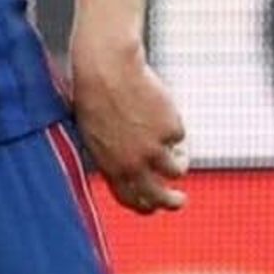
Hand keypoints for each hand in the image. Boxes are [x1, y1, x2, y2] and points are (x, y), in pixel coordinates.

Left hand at [69, 38, 187, 214]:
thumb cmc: (94, 94)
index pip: (131, 200)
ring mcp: (155, 148)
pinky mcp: (172, 130)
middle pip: (160, 197)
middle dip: (171, 203)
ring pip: (176, 169)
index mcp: (110, 166)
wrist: (107, 67)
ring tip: (172, 147)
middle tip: (179, 201)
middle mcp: (134, 163)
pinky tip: (158, 107)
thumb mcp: (94, 133)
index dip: (145, 206)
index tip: (154, 205)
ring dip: (178, 162)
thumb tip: (129, 173)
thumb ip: (110, 157)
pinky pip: (178, 135)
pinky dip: (172, 125)